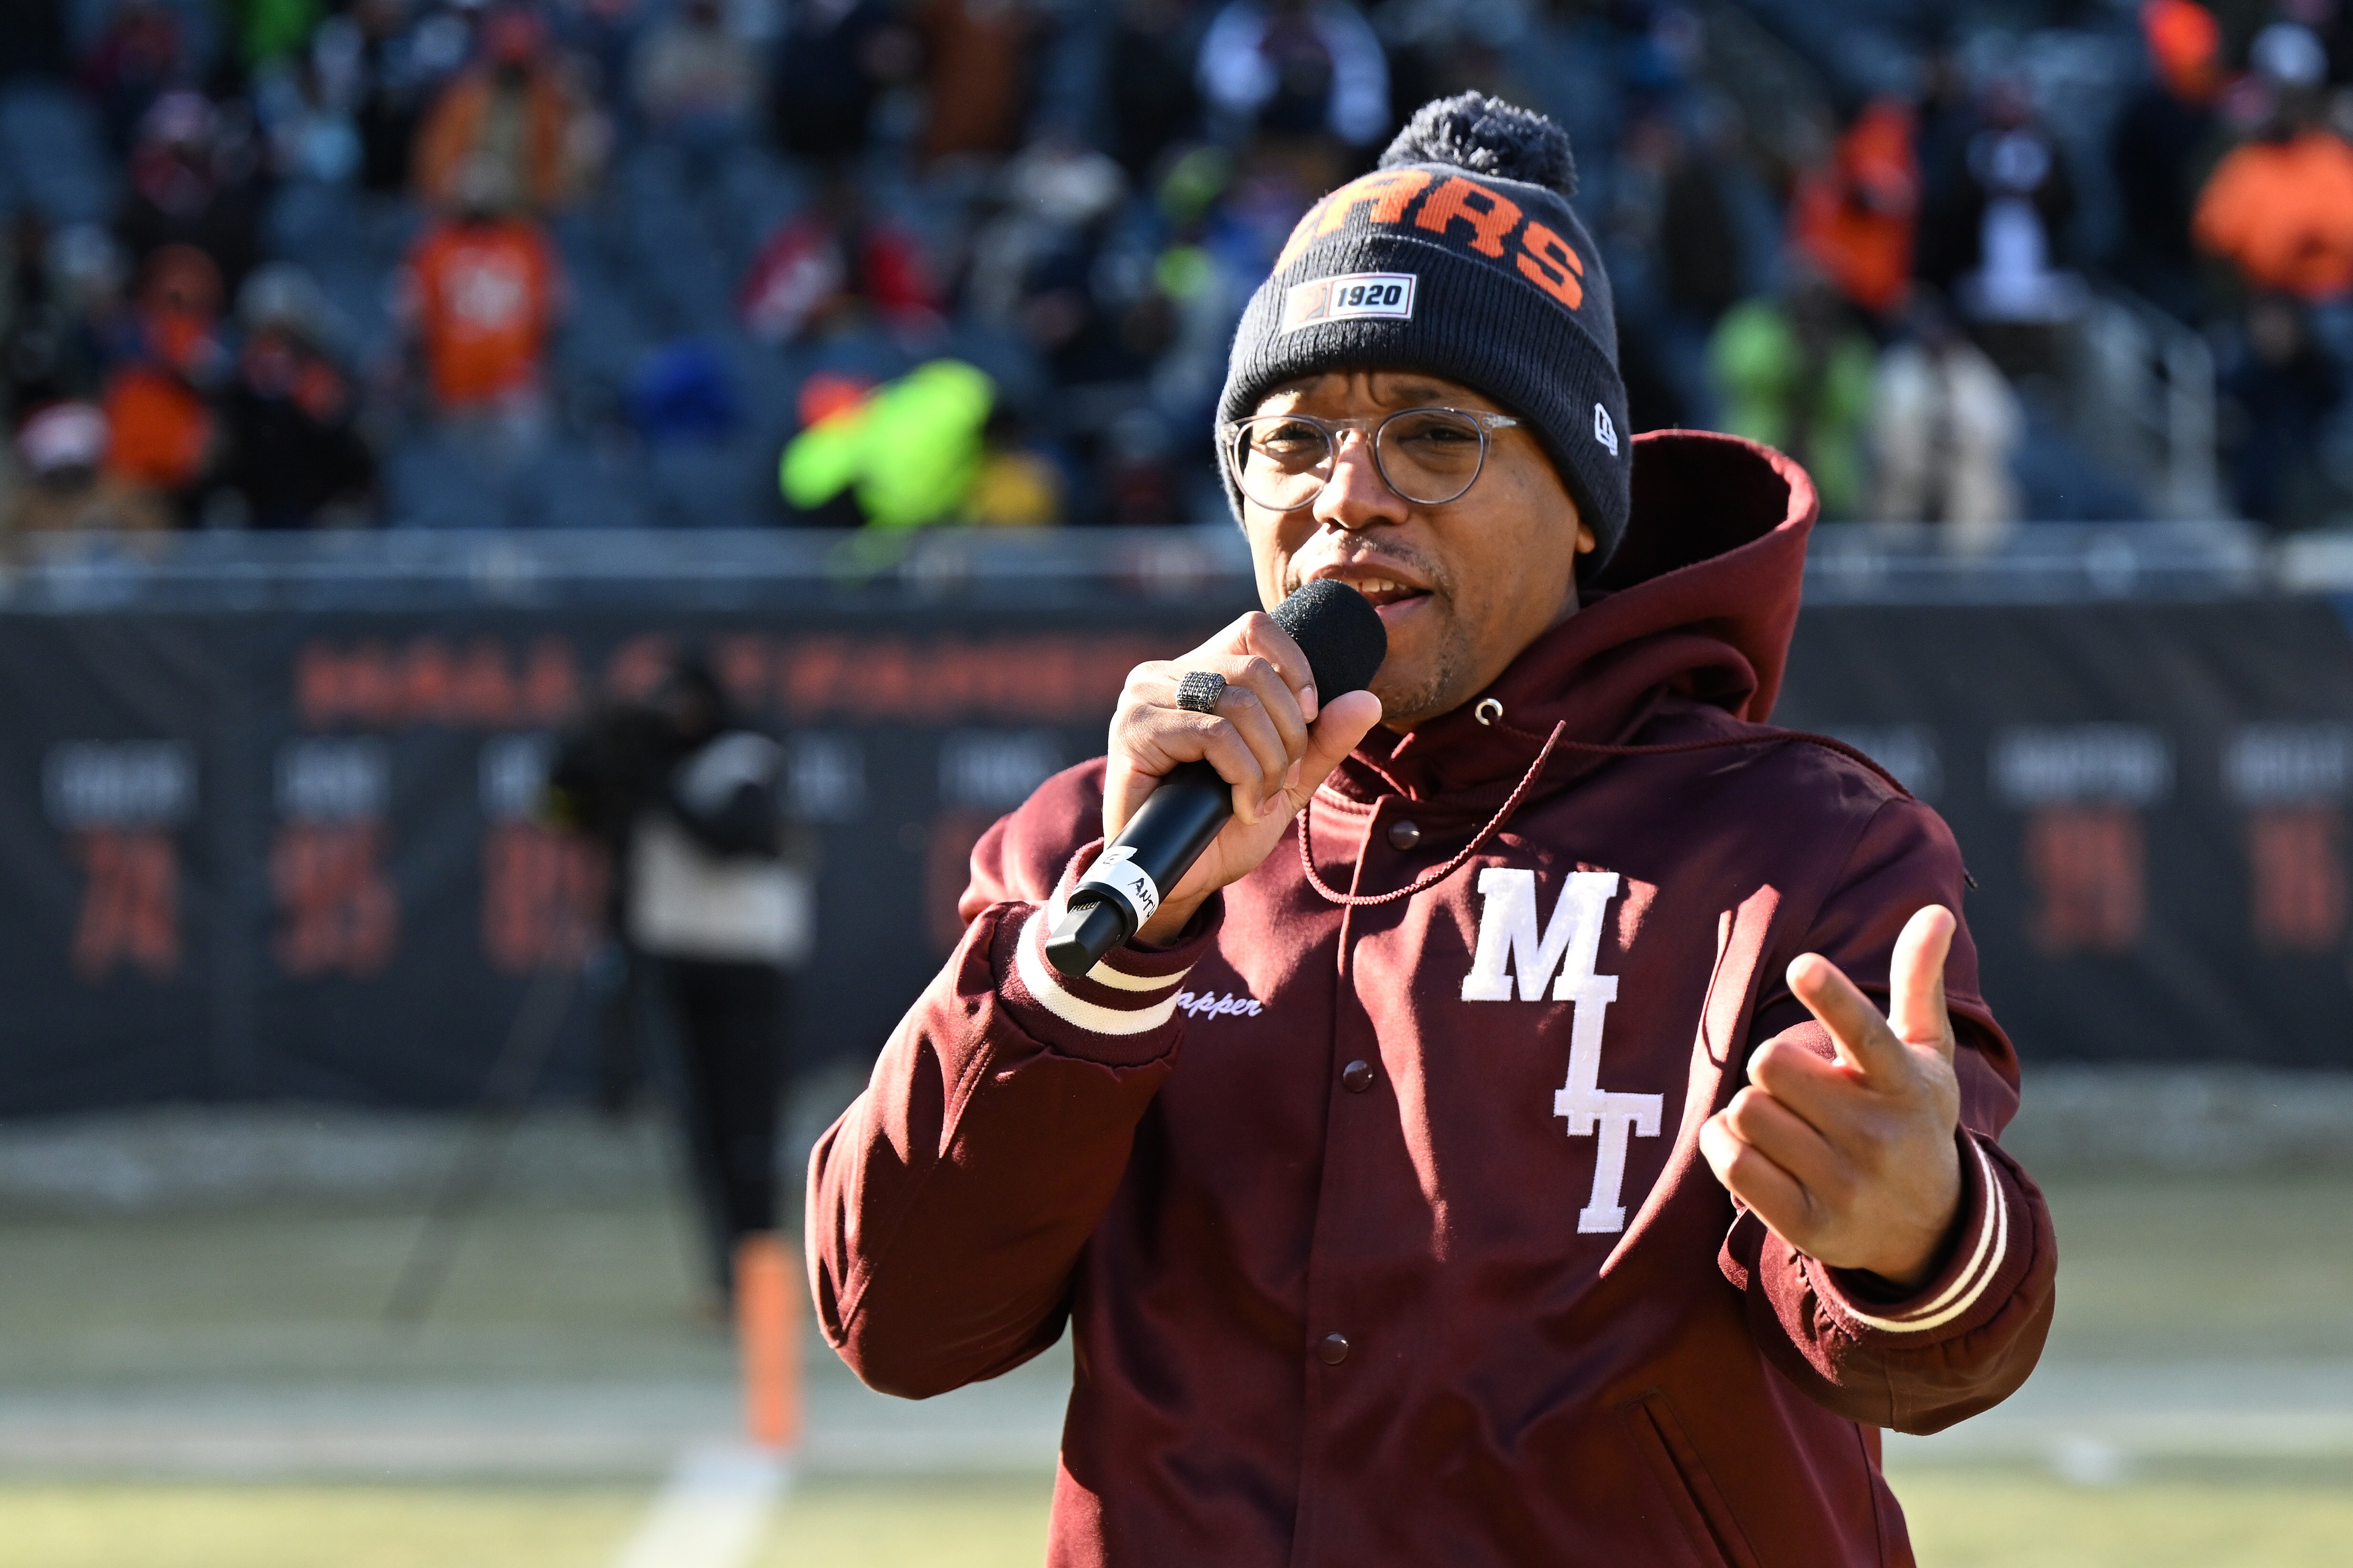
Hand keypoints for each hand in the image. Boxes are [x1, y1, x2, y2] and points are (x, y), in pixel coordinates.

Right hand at [1103, 611, 1382, 944]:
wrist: (1177, 876)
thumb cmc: (1222, 826)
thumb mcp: (1286, 778)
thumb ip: (1323, 739)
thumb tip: (1369, 700)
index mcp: (1199, 671)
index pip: (1255, 629)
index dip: (1296, 668)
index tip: (1310, 717)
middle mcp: (1166, 674)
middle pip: (1256, 672)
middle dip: (1289, 733)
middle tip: (1283, 780)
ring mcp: (1144, 698)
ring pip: (1239, 702)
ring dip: (1268, 761)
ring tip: (1260, 798)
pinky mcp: (1134, 730)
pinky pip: (1215, 735)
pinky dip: (1244, 775)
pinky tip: (1240, 806)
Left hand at [1699, 906, 1964, 1290]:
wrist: (1927, 1230)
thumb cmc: (1910, 1118)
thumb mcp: (1925, 1055)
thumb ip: (1919, 983)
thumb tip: (1934, 910)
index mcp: (1904, 1084)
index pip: (1865, 1033)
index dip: (1832, 998)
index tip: (1802, 967)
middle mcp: (1879, 1135)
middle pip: (1771, 1064)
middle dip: (1771, 1066)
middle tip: (1795, 1085)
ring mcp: (1845, 1184)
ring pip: (1746, 1111)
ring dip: (1748, 1108)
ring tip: (1782, 1120)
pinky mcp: (1808, 1223)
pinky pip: (1731, 1161)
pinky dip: (1723, 1143)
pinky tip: (1749, 1146)